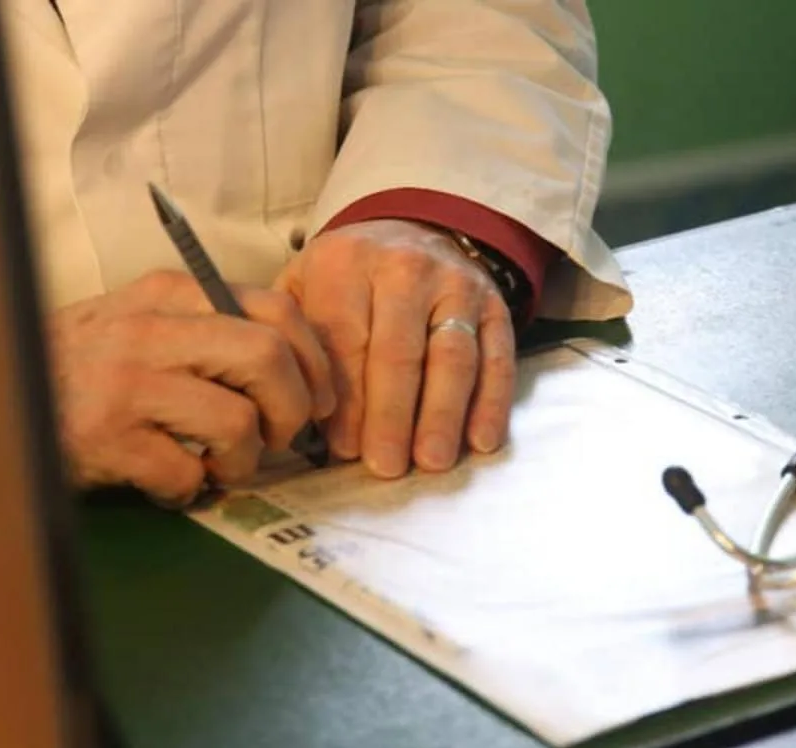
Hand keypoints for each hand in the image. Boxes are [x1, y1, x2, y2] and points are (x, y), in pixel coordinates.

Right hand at [47, 269, 335, 505]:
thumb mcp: (144, 323)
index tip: (321, 399)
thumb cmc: (82, 366)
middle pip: (268, 358)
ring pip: (237, 421)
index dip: (316, 362)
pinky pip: (186, 471)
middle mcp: (151, 329)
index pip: (275, 310)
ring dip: (245, 460)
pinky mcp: (106, 438)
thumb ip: (209, 328)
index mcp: (170, 294)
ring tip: (220, 466)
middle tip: (280, 438)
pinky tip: (170, 483)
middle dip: (294, 409)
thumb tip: (300, 367)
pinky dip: (190, 488)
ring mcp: (127, 383)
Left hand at [276, 219, 515, 477]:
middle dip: (392, 415)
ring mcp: (457, 286)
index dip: (348, 400)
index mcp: (347, 264)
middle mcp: (406, 268)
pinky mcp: (495, 306)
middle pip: (399, 352)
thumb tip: (299, 413)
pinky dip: (492, 402)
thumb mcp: (305, 286)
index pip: (347, 340)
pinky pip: (497, 357)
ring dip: (442, 414)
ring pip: (451, 357)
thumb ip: (298, 340)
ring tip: (432, 461)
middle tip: (387, 467)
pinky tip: (480, 441)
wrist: (414, 233)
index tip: (345, 450)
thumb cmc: (348, 279)